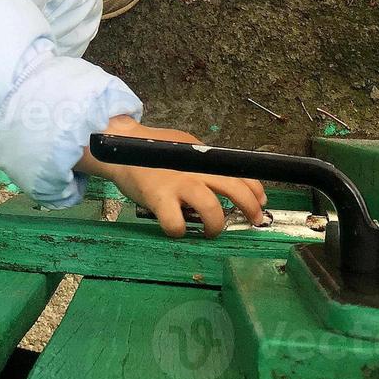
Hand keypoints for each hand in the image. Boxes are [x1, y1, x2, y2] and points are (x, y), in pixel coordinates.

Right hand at [74, 116, 266, 238]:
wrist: (118, 148)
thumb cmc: (152, 150)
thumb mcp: (184, 147)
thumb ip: (203, 162)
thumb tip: (225, 177)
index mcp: (203, 158)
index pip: (240, 172)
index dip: (255, 190)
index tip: (261, 202)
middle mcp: (196, 170)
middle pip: (235, 189)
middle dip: (250, 208)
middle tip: (252, 220)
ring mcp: (178, 184)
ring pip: (212, 211)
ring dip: (216, 226)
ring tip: (211, 230)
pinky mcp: (159, 199)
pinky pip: (176, 225)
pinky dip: (179, 231)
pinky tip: (177, 228)